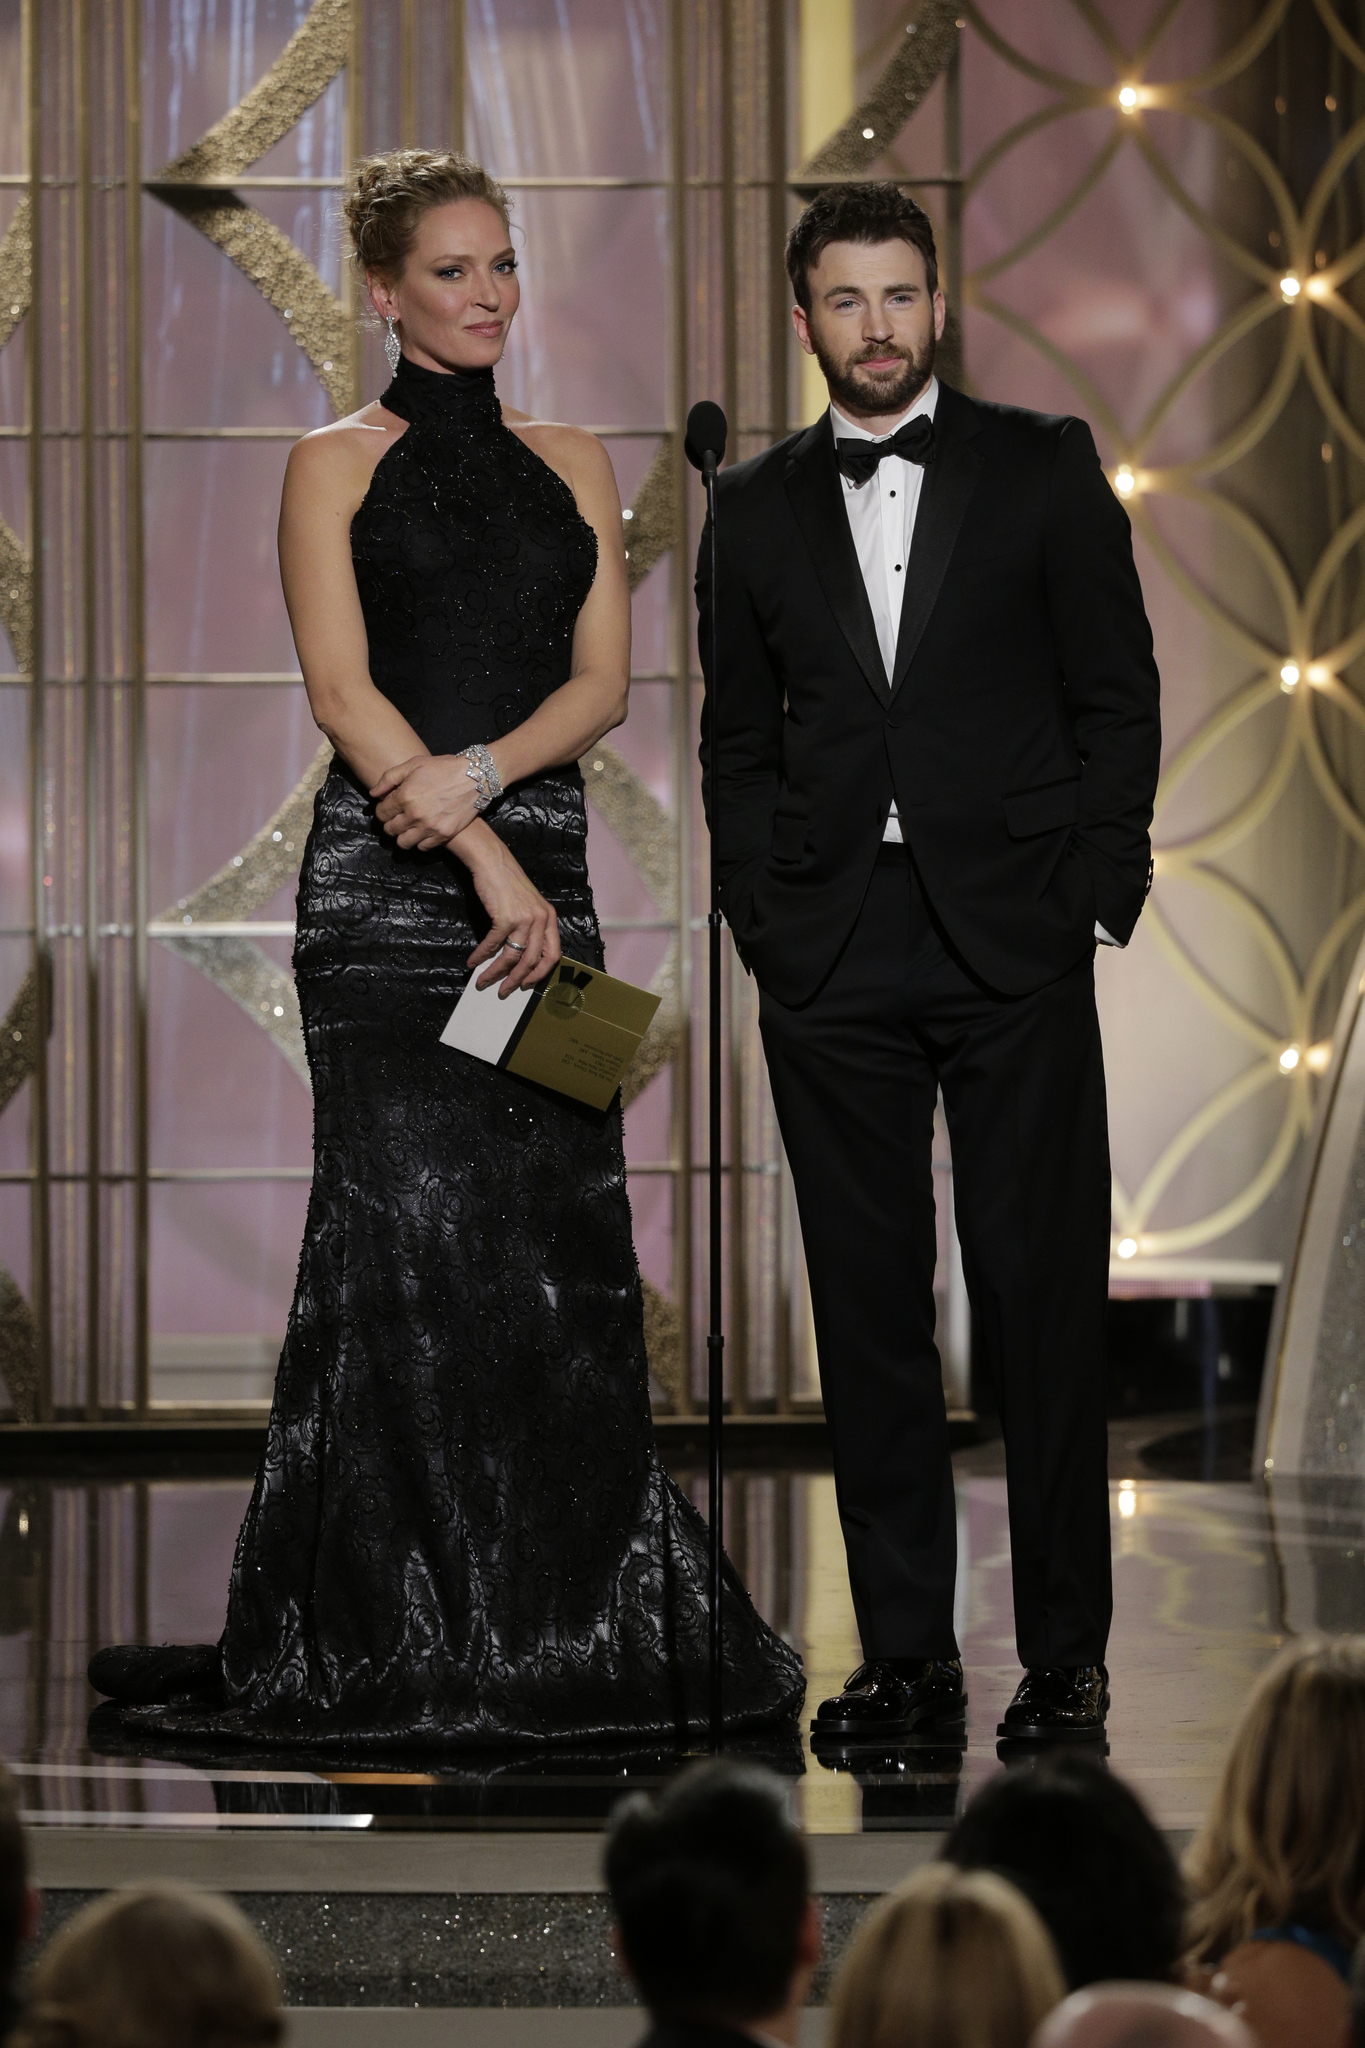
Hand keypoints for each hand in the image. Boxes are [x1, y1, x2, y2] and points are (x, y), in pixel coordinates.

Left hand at [370, 753, 486, 848]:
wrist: (475, 777)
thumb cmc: (443, 767)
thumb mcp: (414, 764)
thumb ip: (389, 778)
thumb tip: (373, 794)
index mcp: (405, 796)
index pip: (381, 813)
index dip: (382, 811)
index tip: (388, 808)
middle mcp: (415, 814)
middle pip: (390, 830)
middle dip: (390, 824)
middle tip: (397, 818)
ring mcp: (429, 827)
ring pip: (403, 843)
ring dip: (402, 836)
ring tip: (408, 828)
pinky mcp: (443, 835)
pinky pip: (423, 848)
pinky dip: (420, 842)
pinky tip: (423, 832)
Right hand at [463, 835, 561, 994]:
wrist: (492, 862)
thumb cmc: (507, 883)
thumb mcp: (528, 905)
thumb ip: (530, 928)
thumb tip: (520, 956)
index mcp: (549, 918)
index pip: (552, 955)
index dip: (540, 973)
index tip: (527, 984)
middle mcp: (541, 919)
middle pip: (532, 961)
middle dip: (517, 980)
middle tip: (504, 990)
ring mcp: (524, 919)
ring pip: (512, 956)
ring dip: (495, 972)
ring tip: (483, 980)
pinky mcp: (505, 917)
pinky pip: (493, 944)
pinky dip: (482, 955)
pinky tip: (474, 961)